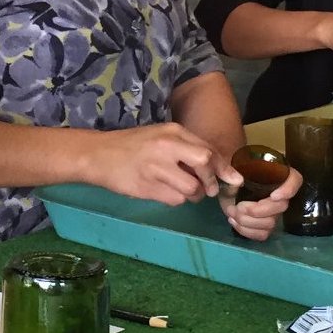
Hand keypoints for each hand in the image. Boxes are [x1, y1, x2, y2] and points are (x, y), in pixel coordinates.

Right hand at [93, 123, 225, 205]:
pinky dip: (175, 200)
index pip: (208, 150)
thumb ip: (188, 147)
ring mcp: (155, 168)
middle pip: (204, 165)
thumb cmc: (133, 145)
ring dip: (192, 195)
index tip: (233, 180)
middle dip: (210, 181)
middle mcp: (166, 147)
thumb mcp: (161, 136)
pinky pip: (175, 200)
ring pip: (191, 189)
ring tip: (181, 189)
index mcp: (172, 132)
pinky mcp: (147, 188)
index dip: (225, 168)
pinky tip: (164, 191)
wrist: (98, 155)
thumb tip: (219, 168)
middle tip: (206, 188)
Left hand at [215, 165, 301, 240]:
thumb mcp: (226, 164)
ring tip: (232, 212)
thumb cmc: (230, 173)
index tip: (274, 196)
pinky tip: (234, 221)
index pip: (295, 180)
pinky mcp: (264, 226)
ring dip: (247, 221)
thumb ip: (228, 169)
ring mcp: (273, 212)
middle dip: (257, 210)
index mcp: (276, 174)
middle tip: (238, 206)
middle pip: (282, 206)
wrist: (223, 189)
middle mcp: (279, 194)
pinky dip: (246, 230)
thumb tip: (237, 181)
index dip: (288, 189)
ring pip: (271, 223)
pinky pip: (262, 234)